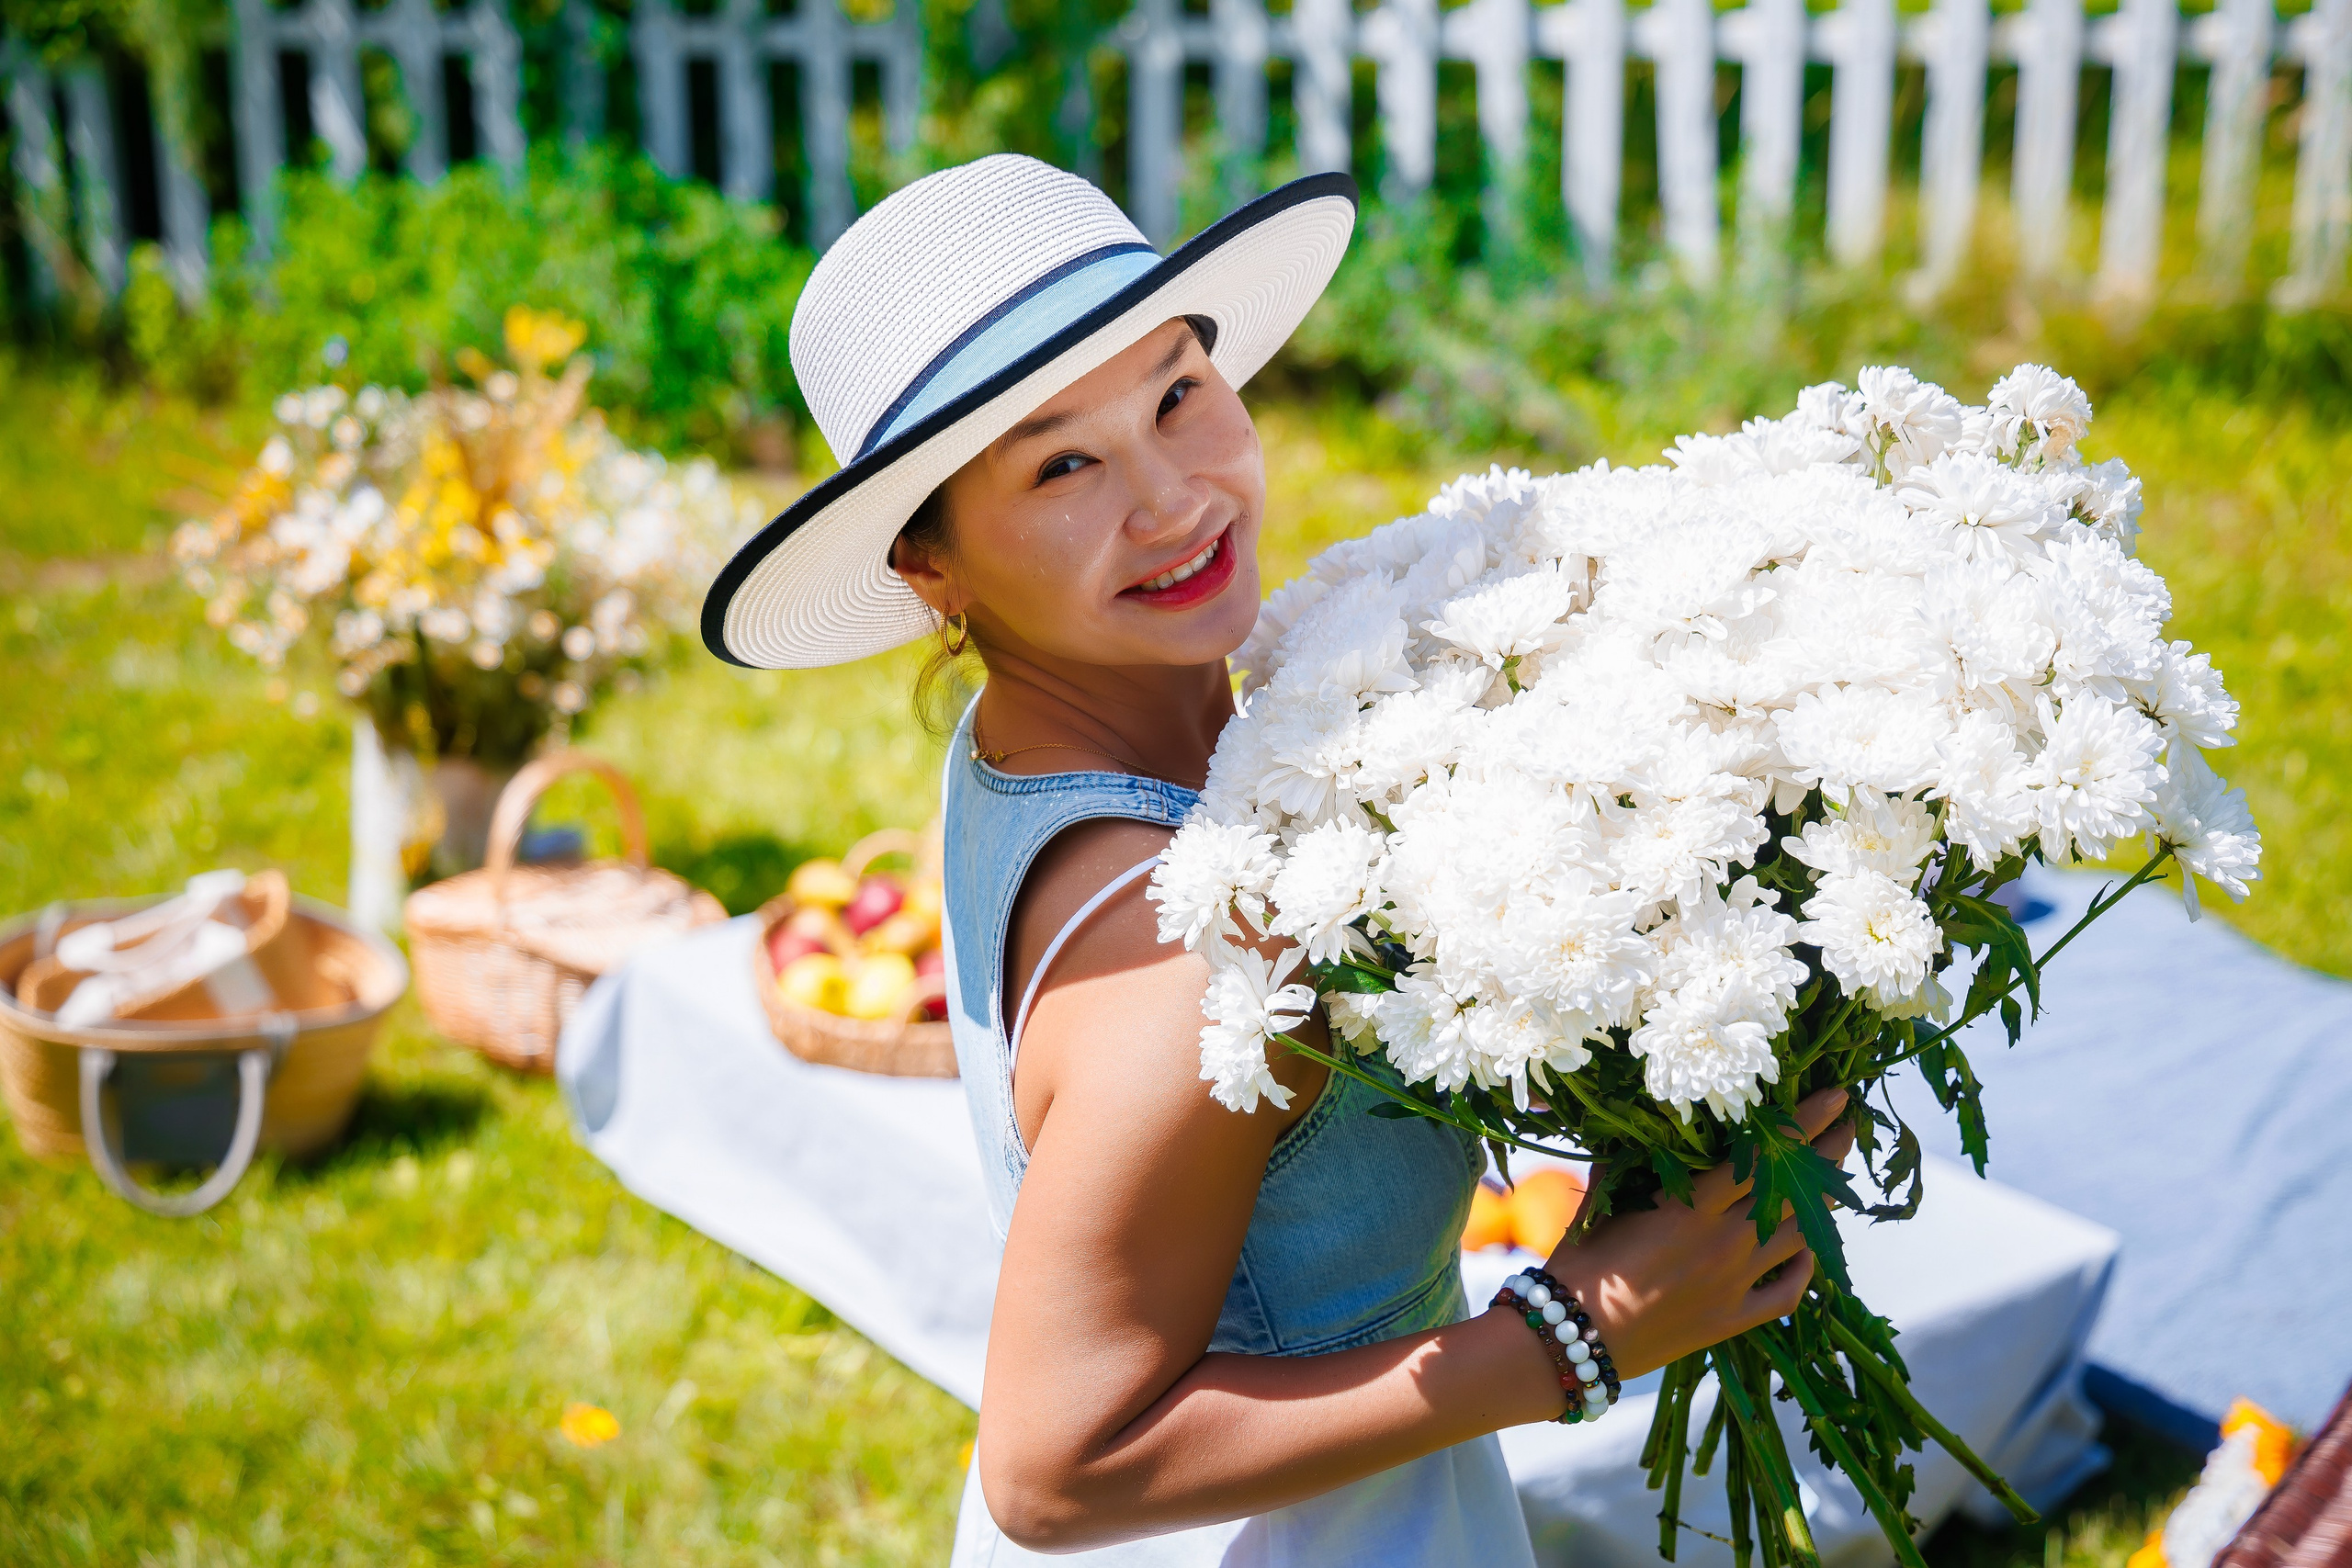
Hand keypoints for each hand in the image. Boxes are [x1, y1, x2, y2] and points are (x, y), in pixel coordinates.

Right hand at [1538, 1088, 1855, 1380]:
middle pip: (1792, 1190)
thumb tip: (1641, 1130)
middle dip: (1828, 1154)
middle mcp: (1725, 1241)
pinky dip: (1802, 1269)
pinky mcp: (1733, 1319)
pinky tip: (1806, 1253)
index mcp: (1693, 1205)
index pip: (1763, 1153)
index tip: (1837, 1096)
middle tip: (1851, 1125)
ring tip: (1835, 1181)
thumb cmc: (1580, 1263)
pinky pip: (1786, 1292)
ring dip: (1822, 1206)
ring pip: (1798, 1238)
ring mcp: (1734, 1282)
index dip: (1805, 1121)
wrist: (1574, 1338)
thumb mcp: (1603, 1201)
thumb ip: (1628, 1164)